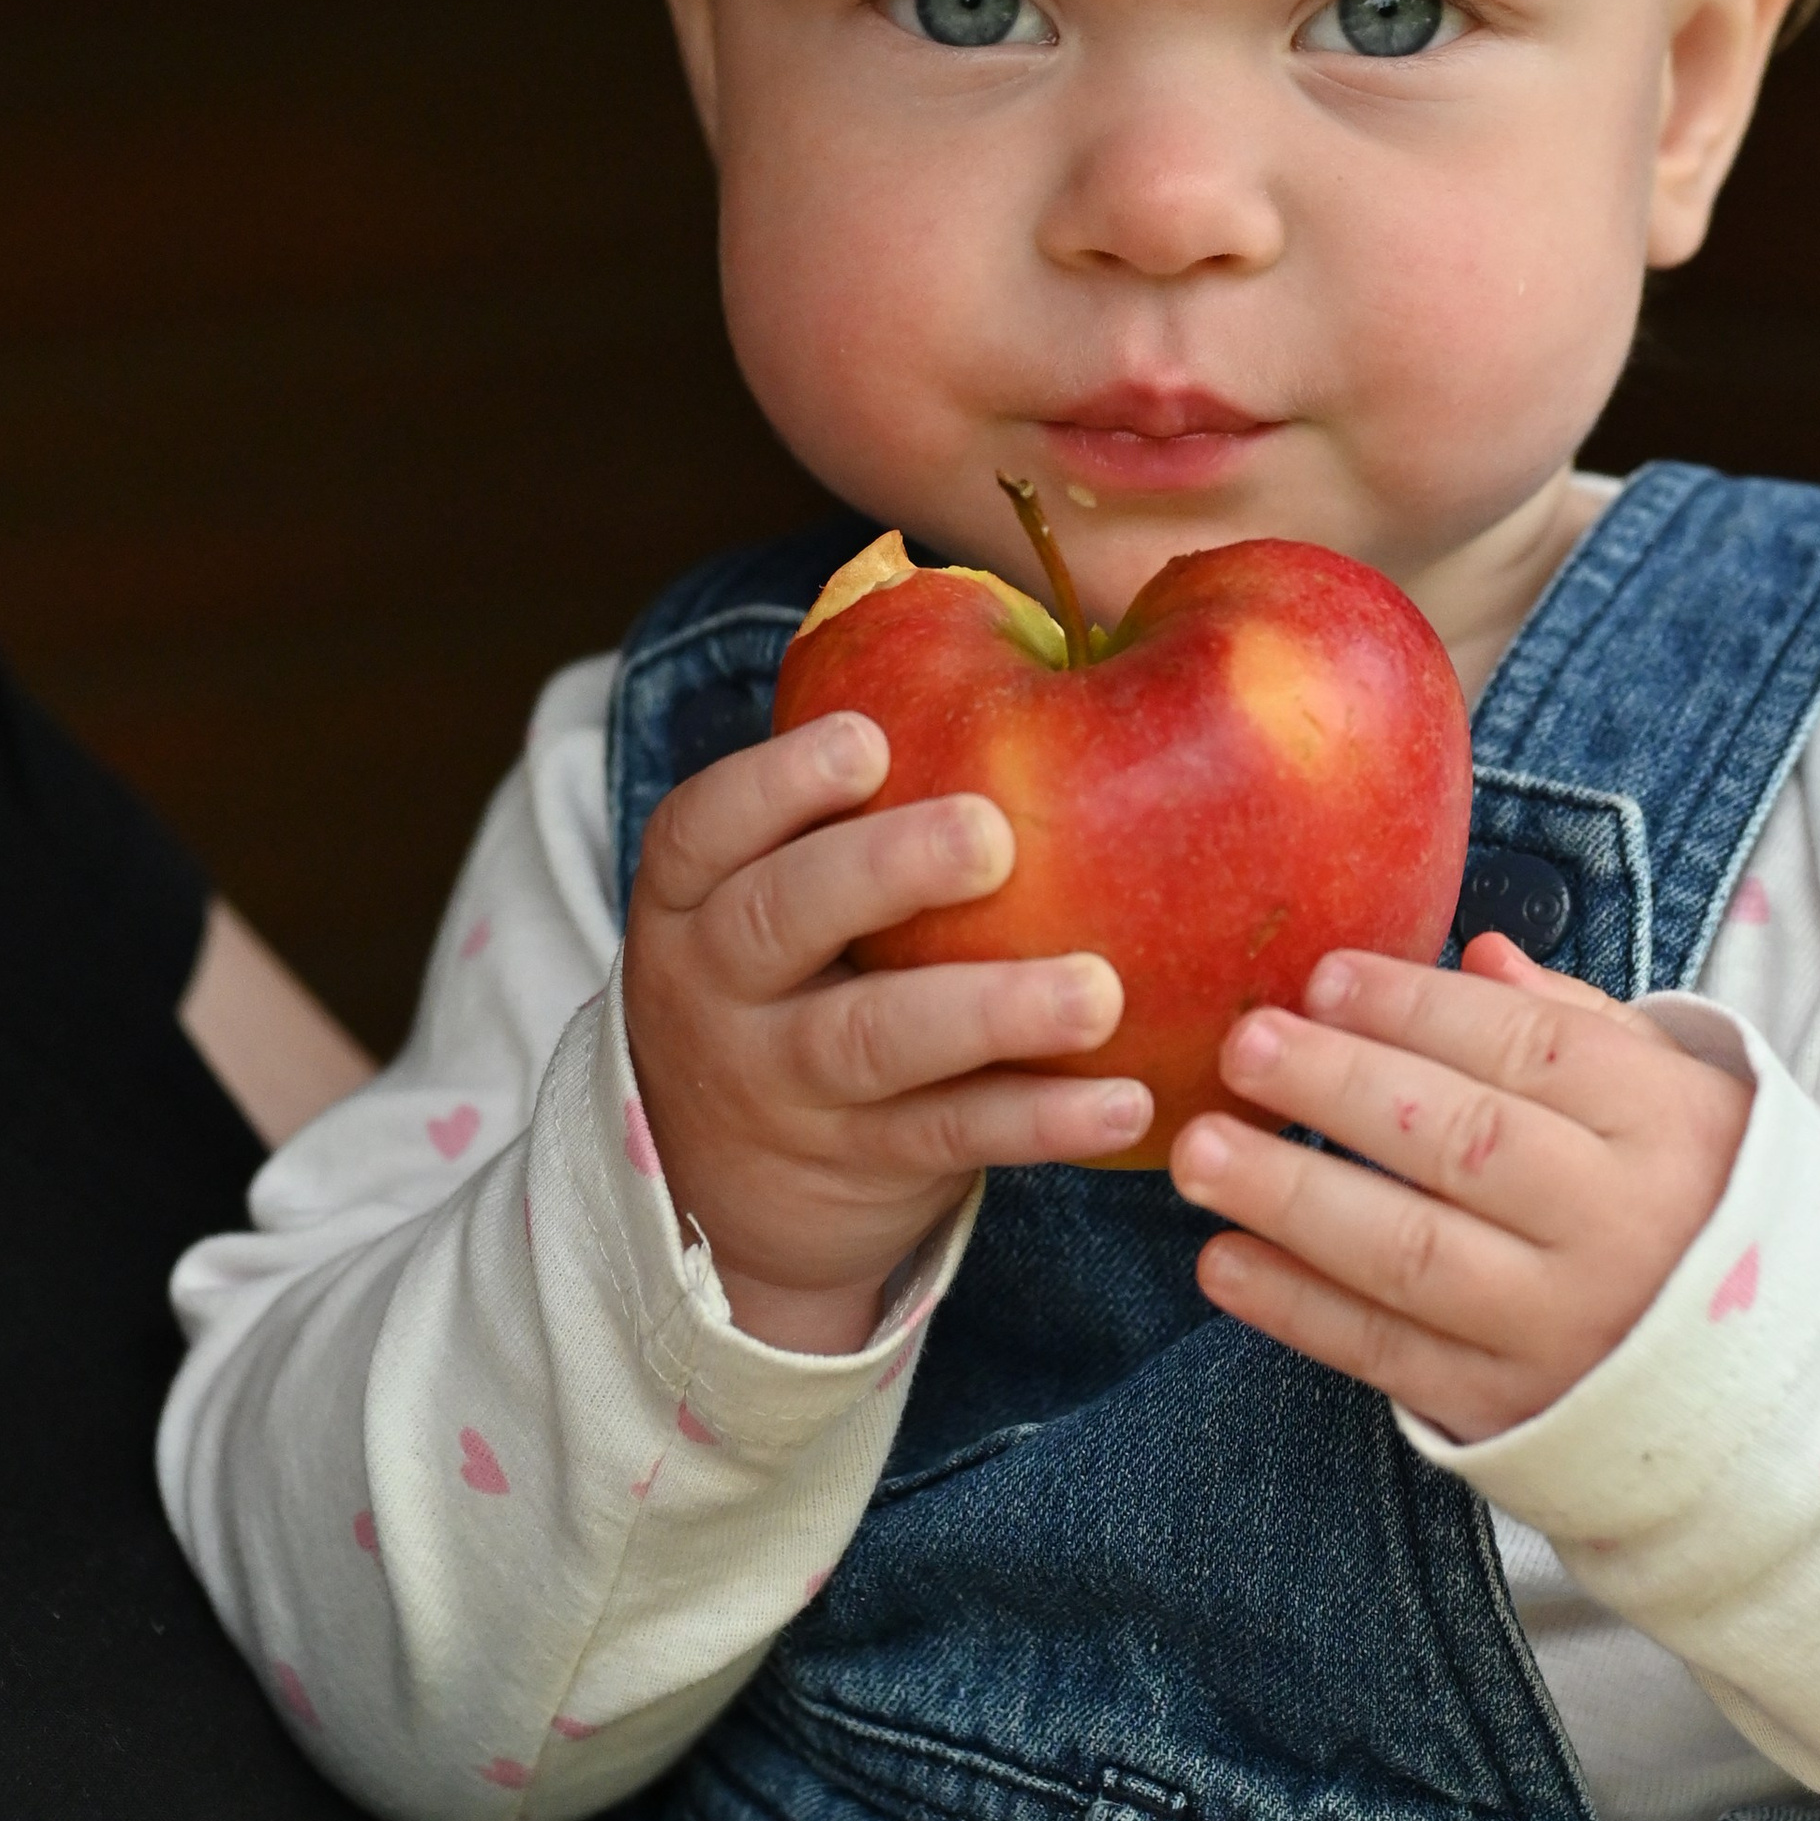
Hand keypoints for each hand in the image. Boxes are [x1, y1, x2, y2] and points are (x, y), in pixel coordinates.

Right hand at [623, 709, 1150, 1354]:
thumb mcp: (772, 885)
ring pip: (872, 1042)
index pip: (704, 826)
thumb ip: (856, 797)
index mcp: (694, 894)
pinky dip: (1037, 1120)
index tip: (868, 741)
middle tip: (994, 835)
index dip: (778, 782)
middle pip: (778, 920)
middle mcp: (719, 986)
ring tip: (1097, 991)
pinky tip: (1124, 1100)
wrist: (719, 1189)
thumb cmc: (798, 967)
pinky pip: (949, 1136)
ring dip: (989, 1011)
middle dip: (882, 871)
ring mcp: (782, 1084)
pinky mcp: (860, 1163)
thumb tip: (1038, 631)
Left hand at [1168, 935, 1751, 1443]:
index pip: (1528, 1049)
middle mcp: (1618, 1228)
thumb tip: (1477, 953)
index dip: (1417, 1009)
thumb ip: (1582, 1025)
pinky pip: (1389, 1356)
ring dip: (1290, 1198)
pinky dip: (1297, 1309)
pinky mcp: (1513, 1413)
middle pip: (1459, 1141)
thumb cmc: (1710, 1208)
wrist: (1785, 1397)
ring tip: (1198, 1151)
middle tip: (1243, 1046)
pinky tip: (1223, 1262)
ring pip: (1409, 1252)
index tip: (1325, 976)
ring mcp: (1563, 1330)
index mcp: (1670, 1128)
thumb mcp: (1686, 1098)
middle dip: (1337, 1087)